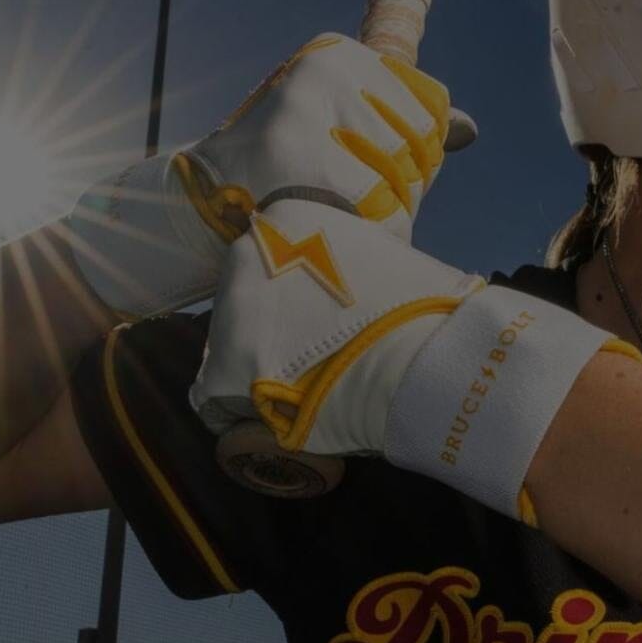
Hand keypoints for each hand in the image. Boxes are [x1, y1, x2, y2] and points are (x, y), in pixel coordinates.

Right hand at [184, 32, 469, 245]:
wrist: (206, 202)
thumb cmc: (289, 166)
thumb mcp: (347, 128)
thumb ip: (407, 125)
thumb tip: (469, 129)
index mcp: (340, 53)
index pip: (431, 109)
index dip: (417, 152)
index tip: (365, 162)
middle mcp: (326, 68)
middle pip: (419, 145)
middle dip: (400, 185)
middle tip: (344, 192)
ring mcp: (310, 107)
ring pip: (401, 176)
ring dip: (381, 211)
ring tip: (333, 207)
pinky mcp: (300, 151)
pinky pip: (375, 202)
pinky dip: (366, 228)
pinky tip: (330, 225)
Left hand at [188, 199, 636, 521]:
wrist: (425, 357)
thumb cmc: (422, 308)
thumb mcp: (382, 260)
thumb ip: (350, 263)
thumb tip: (352, 281)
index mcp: (287, 220)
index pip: (265, 262)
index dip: (288, 298)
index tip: (311, 321)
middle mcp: (247, 254)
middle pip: (243, 303)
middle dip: (269, 331)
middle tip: (309, 358)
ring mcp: (231, 311)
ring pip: (229, 349)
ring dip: (258, 370)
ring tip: (302, 392)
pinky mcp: (225, 369)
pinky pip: (216, 400)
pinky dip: (244, 414)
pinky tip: (278, 422)